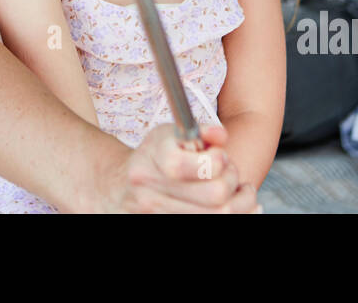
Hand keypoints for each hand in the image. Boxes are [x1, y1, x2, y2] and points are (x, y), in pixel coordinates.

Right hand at [102, 124, 259, 213]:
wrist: (116, 190)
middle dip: (232, 180)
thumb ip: (196, 132)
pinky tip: (233, 206)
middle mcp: (152, 194)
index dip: (219, 160)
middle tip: (230, 173)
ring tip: (238, 191)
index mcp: (152, 162)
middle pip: (215, 195)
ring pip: (220, 215)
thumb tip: (220, 136)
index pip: (199, 165)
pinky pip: (215, 225)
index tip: (219, 156)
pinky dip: (238, 215)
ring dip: (241, 202)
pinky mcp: (166, 225)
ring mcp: (158, 215)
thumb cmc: (150, 161)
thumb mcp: (165, 136)